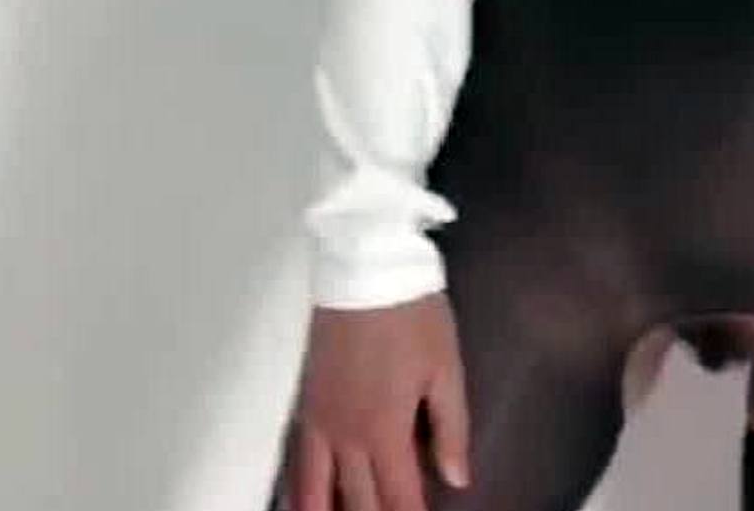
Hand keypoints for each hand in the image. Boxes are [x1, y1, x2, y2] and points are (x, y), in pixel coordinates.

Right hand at [285, 292, 470, 510]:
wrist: (362, 267)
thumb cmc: (408, 312)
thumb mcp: (446, 370)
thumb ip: (451, 430)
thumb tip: (457, 475)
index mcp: (386, 429)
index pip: (400, 498)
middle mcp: (347, 432)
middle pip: (358, 502)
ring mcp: (320, 419)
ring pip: (316, 489)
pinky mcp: (306, 400)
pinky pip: (297, 458)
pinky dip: (299, 488)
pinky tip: (302, 500)